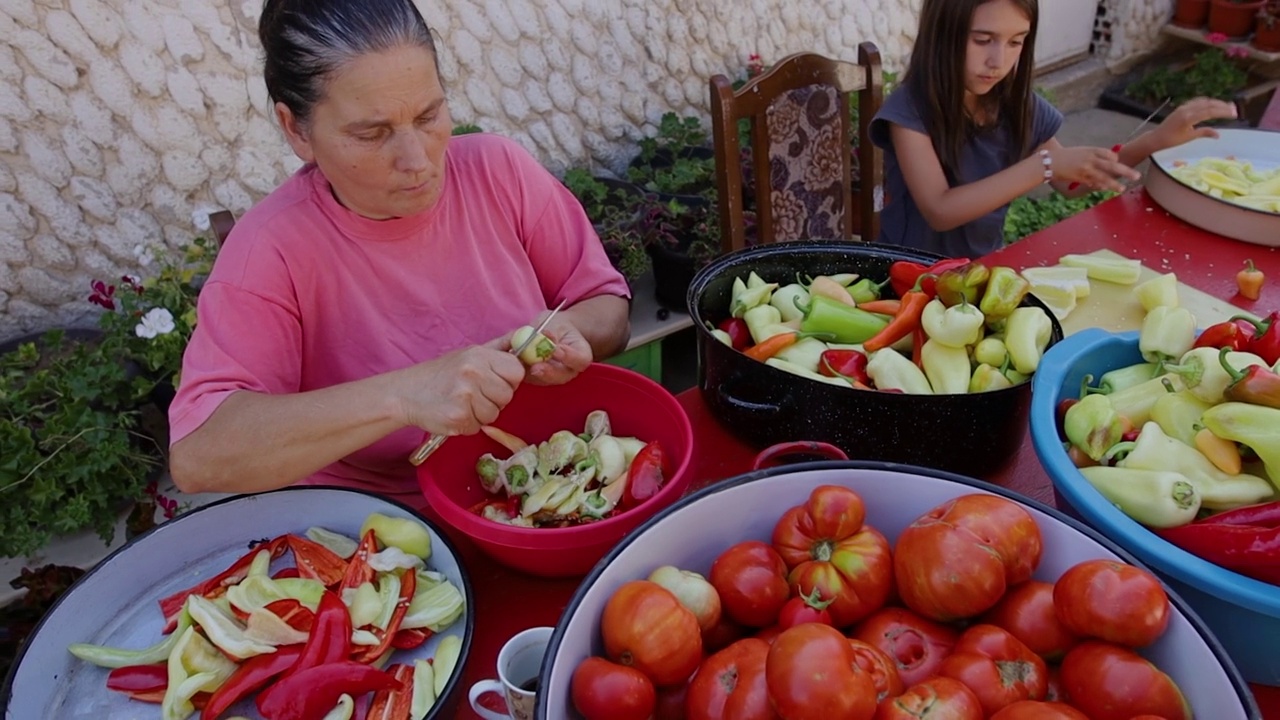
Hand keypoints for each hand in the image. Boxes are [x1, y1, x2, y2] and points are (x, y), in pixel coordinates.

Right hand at [396, 343, 525, 435]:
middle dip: (495, 399)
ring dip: (481, 414)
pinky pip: (478, 426)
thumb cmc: (440, 374)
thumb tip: (528, 335)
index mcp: (478, 355)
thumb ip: (499, 348)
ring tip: (462, 403)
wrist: (405, 393)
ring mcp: (465, 396)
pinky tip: (454, 412)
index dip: (508, 380)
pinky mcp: (458, 418)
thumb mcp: (469, 353)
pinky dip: (468, 424)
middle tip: (474, 394)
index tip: (494, 381)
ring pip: (494, 413)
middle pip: (507, 395)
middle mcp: (473, 373)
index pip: (516, 371)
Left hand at [520, 311, 592, 385]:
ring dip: (530, 372)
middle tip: (535, 367)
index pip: (580, 360)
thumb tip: (543, 335)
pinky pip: (528, 377)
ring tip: (520, 362)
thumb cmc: (556, 325)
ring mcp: (553, 377)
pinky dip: (519, 369)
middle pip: (561, 376)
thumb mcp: (555, 322)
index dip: (569, 356)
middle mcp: (569, 370)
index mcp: (580, 355)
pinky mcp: (536, 379)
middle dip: (548, 372)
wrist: (551, 332)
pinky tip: (511, 359)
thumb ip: (550, 330)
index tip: (556, 349)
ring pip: (544, 380)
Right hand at [1050, 146, 1140, 192]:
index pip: (1110, 155)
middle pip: (1112, 165)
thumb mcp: (1080, 151)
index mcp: (1091, 150)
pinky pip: (1092, 182)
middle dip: (1125, 171)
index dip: (1116, 159)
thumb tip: (1104, 161)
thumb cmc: (1065, 156)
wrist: (1049, 162)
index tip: (1118, 162)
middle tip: (1137, 176)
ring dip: (1114, 183)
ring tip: (1122, 188)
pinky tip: (1105, 188)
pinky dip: (1099, 185)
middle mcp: (1090, 159)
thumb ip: (1093, 155)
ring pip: (1103, 177)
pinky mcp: (1079, 177)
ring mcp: (1085, 169)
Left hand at [1147, 97, 1237, 150]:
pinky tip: (1214, 104)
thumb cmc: (1171, 140)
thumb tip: (1218, 134)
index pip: (1210, 112)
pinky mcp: (1182, 107)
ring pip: (1203, 101)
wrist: (1156, 137)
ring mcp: (1184, 107)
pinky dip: (1207, 102)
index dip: (1223, 112)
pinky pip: (1197, 101)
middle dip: (1223, 106)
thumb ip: (1204, 133)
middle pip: (1209, 104)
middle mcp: (1187, 110)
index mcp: (1188, 118)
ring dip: (1216, 103)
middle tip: (1234, 109)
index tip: (1234, 114)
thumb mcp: (1189, 138)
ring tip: (1227, 106)